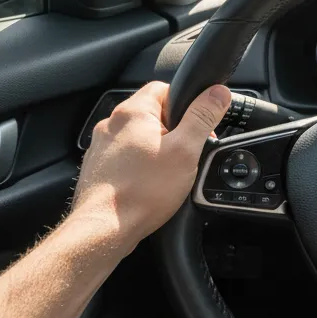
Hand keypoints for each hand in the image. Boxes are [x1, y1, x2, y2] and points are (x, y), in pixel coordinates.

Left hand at [71, 80, 230, 251]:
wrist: (105, 229)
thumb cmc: (142, 192)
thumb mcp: (186, 150)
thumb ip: (203, 117)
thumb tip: (218, 93)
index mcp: (133, 112)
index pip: (165, 88)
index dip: (187, 105)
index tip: (197, 126)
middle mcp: (112, 124)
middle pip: (153, 115)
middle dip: (174, 132)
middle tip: (186, 155)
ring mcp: (101, 147)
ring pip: (139, 138)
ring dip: (157, 151)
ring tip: (168, 174)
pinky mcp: (98, 168)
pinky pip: (127, 158)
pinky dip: (140, 167)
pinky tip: (149, 186)